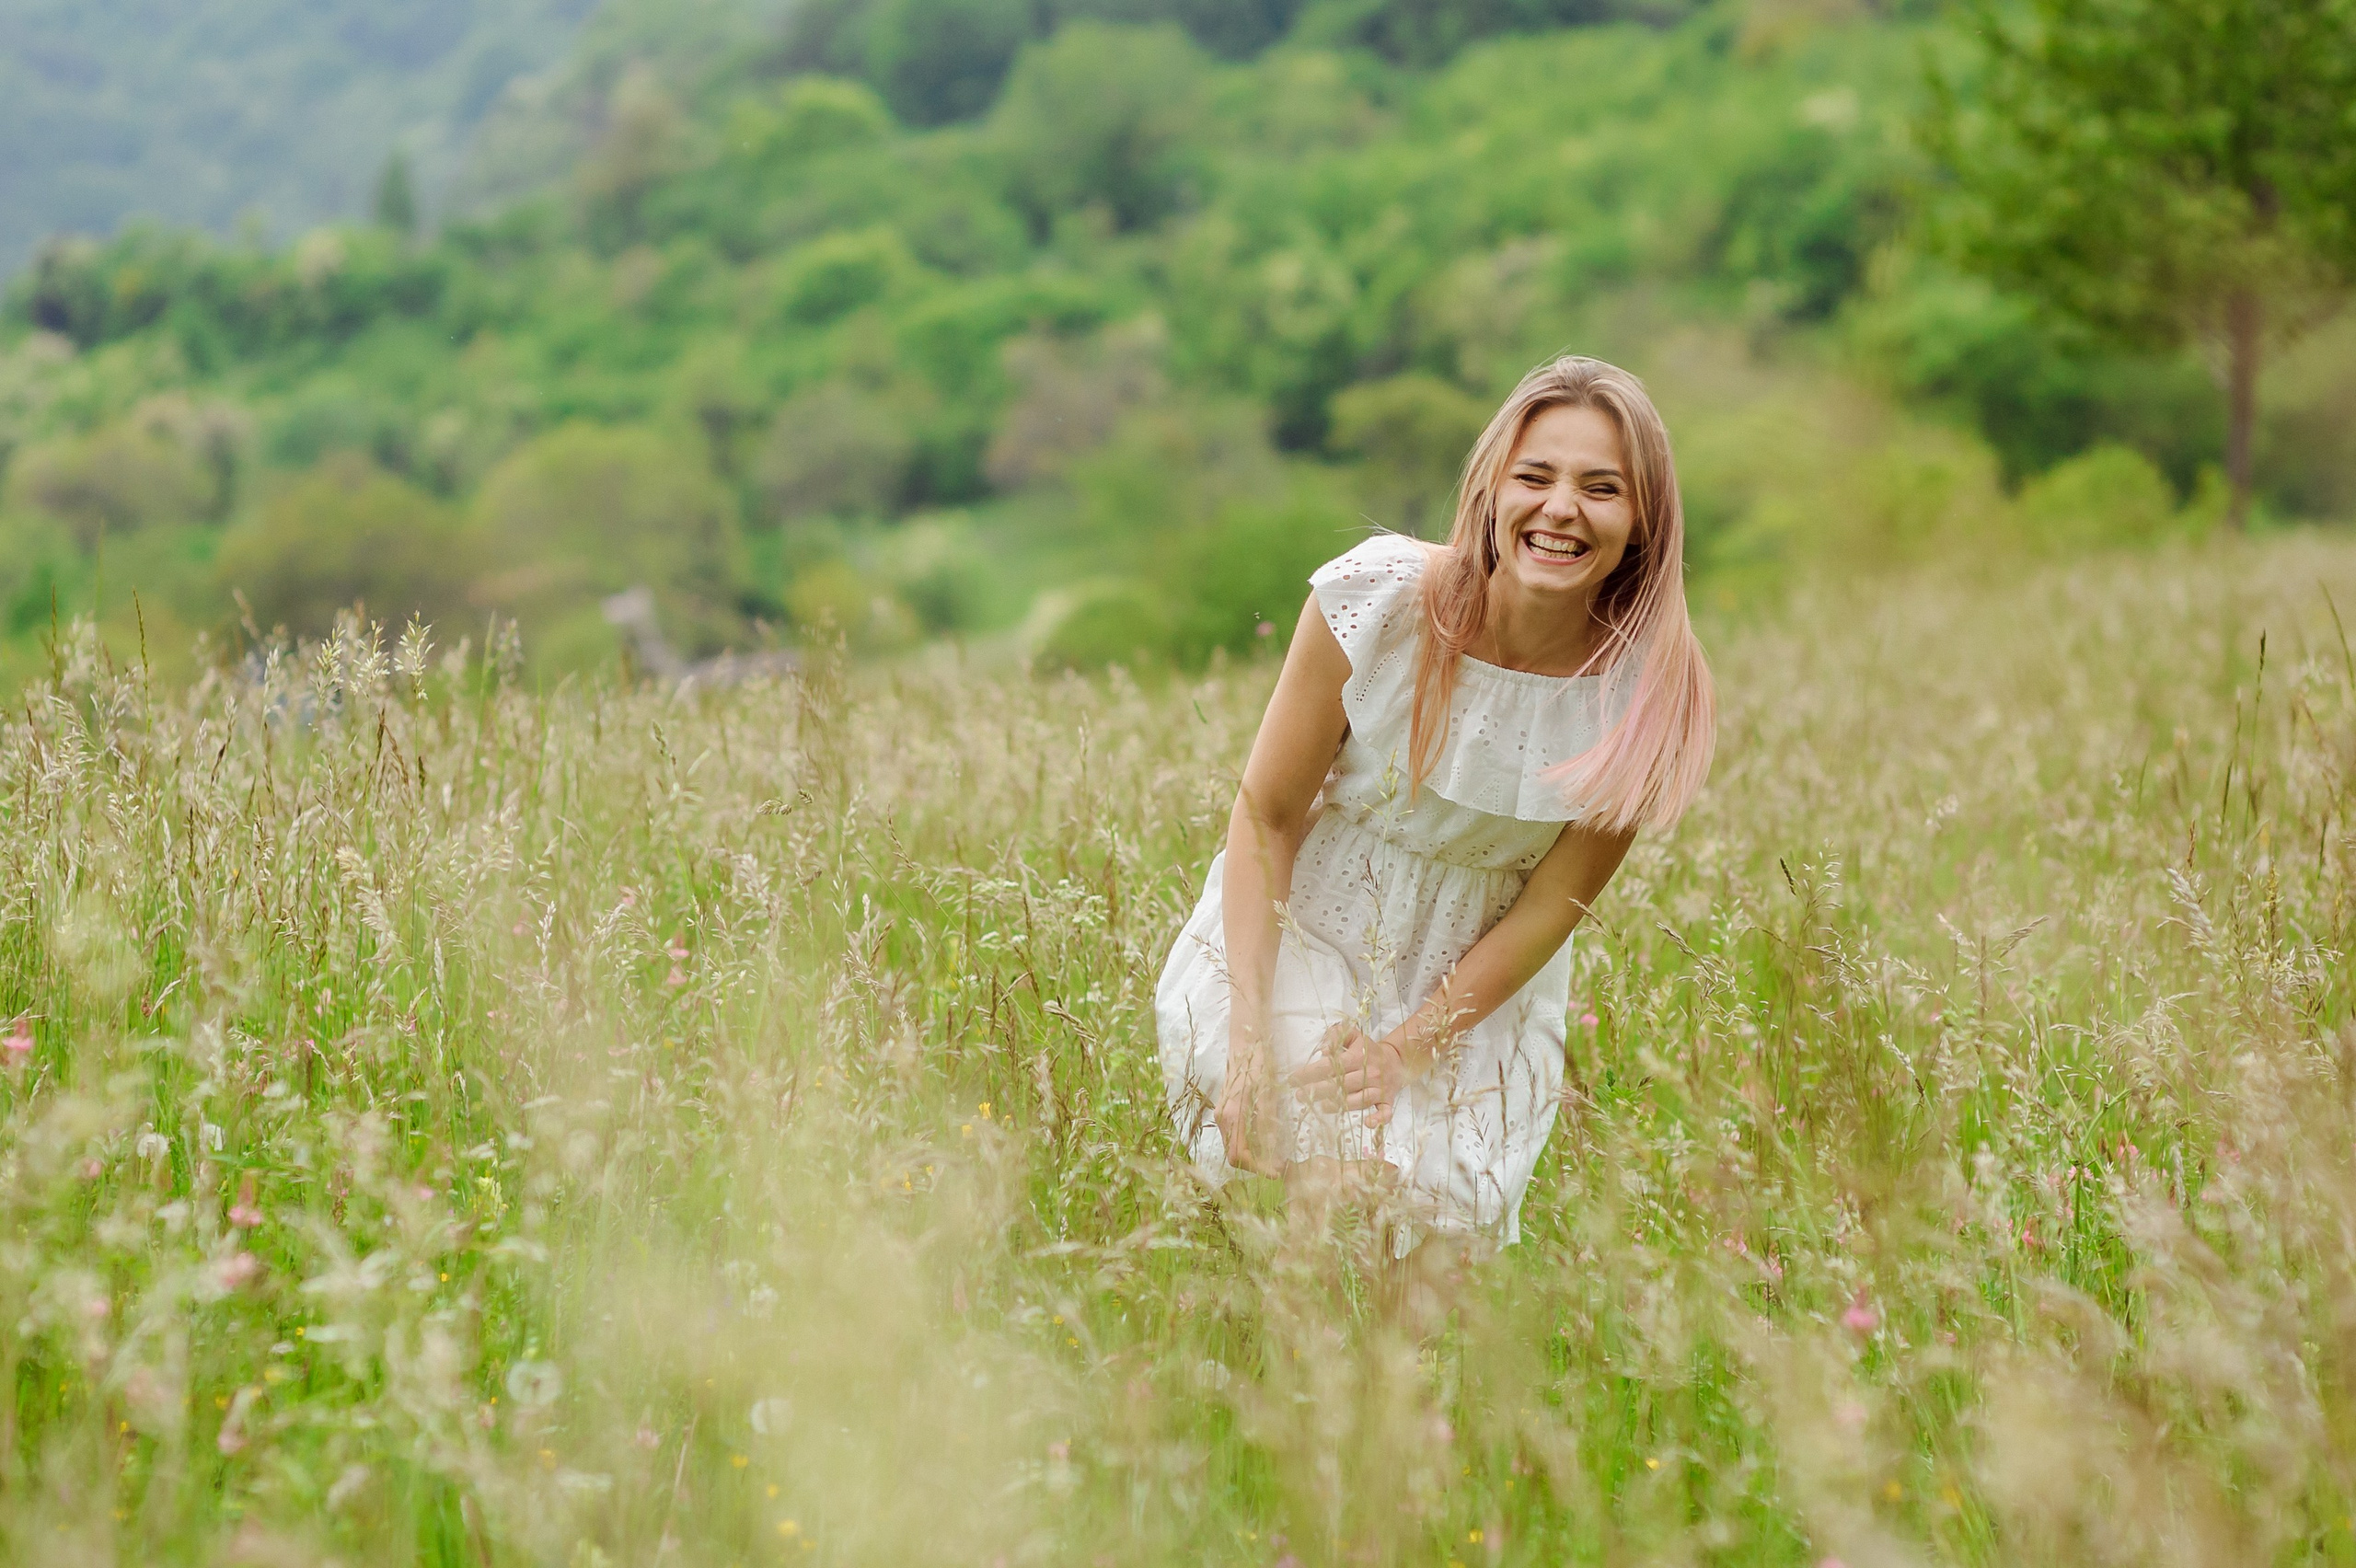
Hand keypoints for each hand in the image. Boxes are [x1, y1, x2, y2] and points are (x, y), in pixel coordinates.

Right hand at [1215, 1053, 1282, 1176]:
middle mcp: (1223, 1118)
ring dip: (1254, 1156)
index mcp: (1231, 1116)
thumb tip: (1272, 1151)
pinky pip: (1236, 1136)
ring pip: (1235, 1146)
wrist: (1246, 1045)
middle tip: (1280, 1166)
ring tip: (1277, 1157)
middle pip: (1235, 1154)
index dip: (1257, 1168)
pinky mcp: (1226, 1111)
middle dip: (1257, 1165)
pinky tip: (1267, 1142)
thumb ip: (1267, 1124)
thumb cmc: (1258, 1066)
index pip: (1238, 1155)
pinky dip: (1250, 1145)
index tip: (1277, 1172)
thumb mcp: (1268, 1095)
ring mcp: (1222, 1115)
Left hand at [1291, 1022, 1414, 1127]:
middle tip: (1299, 1095)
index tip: (1293, 1079)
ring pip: (1359, 1100)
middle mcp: (1370, 1073)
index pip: (1331, 1065)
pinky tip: (1367, 1123)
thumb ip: (1334, 1036)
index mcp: (1358, 1056)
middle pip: (1342, 1084)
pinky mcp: (1387, 1101)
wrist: (1395, 1059)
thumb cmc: (1366, 1049)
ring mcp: (1379, 1088)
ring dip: (1339, 1105)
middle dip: (1318, 1090)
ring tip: (1320, 1107)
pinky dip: (1378, 1119)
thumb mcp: (1352, 1035)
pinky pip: (1385, 1112)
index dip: (1310, 1073)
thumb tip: (1322, 1050)